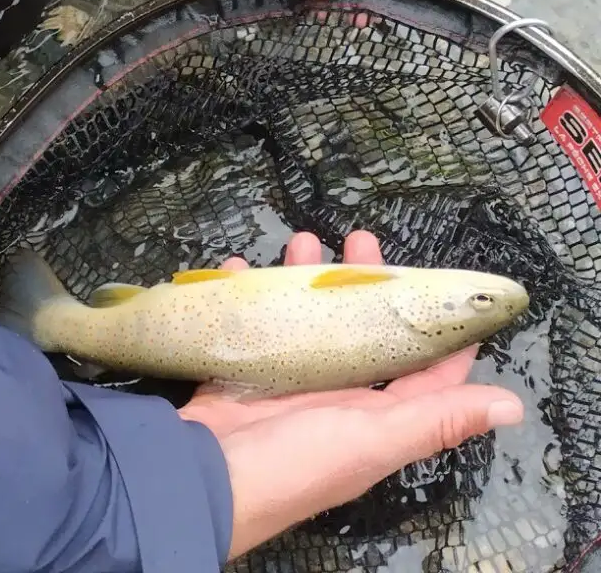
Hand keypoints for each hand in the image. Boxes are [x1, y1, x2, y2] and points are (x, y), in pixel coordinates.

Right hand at [178, 230, 524, 560]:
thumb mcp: (372, 439)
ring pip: (304, 318)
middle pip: (361, 329)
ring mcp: (285, 382)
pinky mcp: (241, 372)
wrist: (202, 479)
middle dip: (363, 282)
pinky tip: (236, 267)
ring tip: (299, 241)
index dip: (441, 332)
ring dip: (304, 278)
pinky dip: (244, 293)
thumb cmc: (295, 459)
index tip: (444, 284)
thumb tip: (516, 406)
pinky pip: (249, 323)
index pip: (424, 370)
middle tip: (359, 240)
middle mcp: (335, 396)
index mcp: (375, 414)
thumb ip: (437, 418)